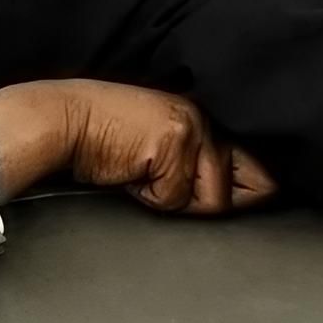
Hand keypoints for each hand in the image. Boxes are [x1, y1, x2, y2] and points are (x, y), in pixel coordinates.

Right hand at [64, 83, 276, 215]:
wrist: (65, 122)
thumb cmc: (104, 140)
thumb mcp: (160, 148)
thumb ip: (197, 167)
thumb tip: (232, 200)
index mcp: (205, 120)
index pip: (257, 164)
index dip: (256, 192)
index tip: (249, 202)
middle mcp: (206, 120)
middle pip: (244, 188)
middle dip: (208, 203)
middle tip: (163, 183)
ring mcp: (193, 129)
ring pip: (211, 199)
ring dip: (174, 200)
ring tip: (143, 174)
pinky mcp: (175, 142)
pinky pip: (175, 198)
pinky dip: (150, 198)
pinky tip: (130, 172)